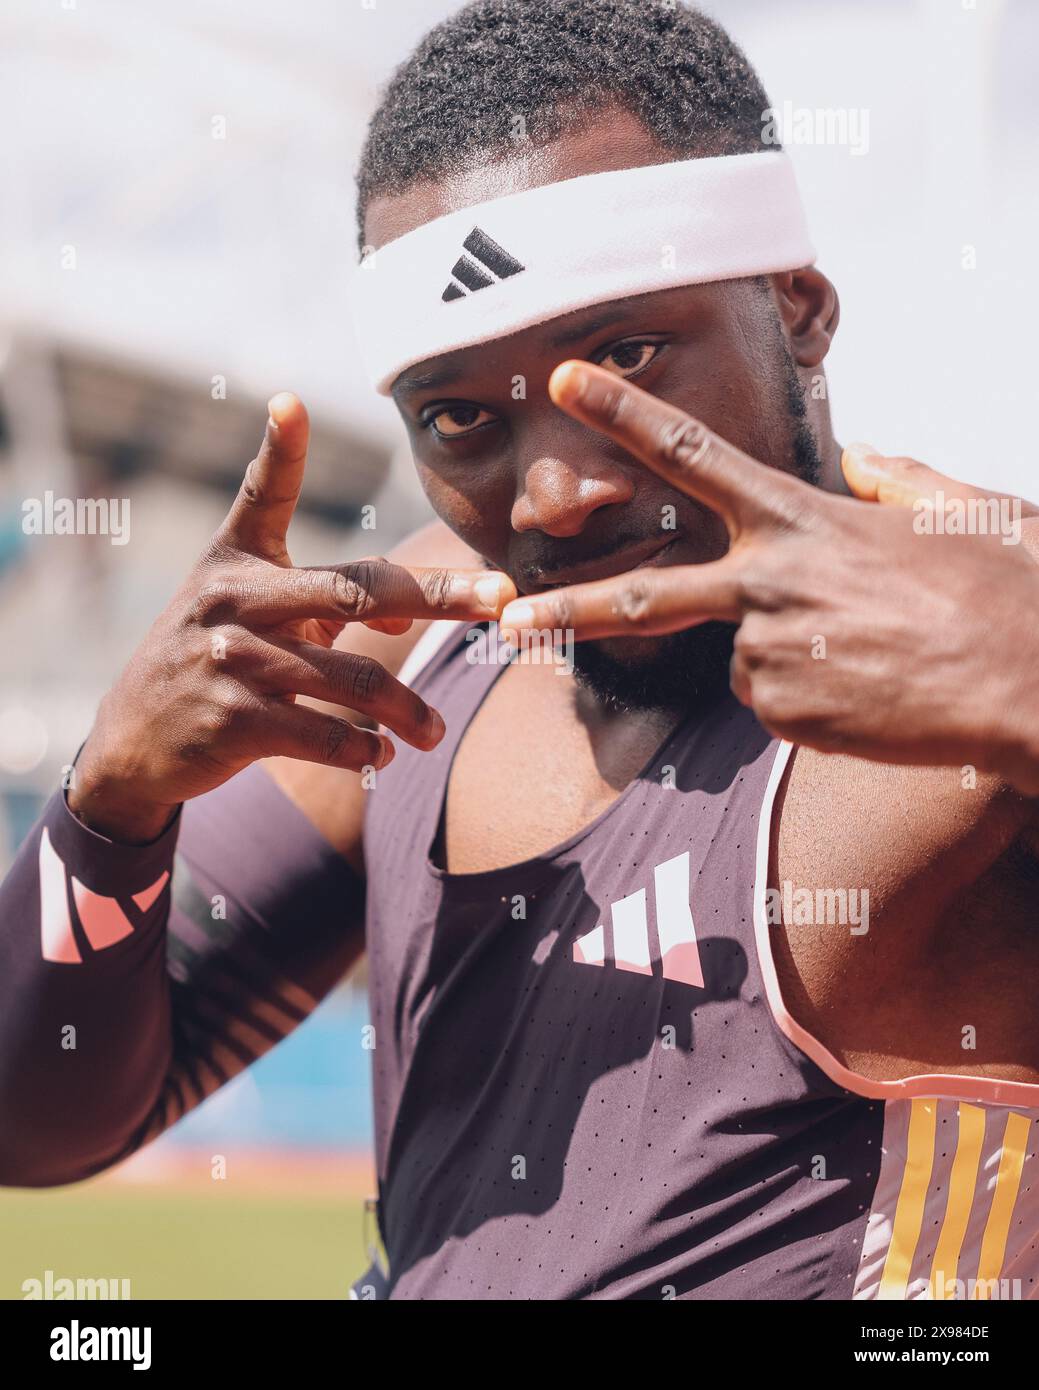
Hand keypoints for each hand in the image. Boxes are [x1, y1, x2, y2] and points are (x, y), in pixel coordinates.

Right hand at [71, 393, 514, 841]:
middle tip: (502, 599)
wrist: (135, 741)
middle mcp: (234, 600)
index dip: (280, 449)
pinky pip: (325, 734)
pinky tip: (379, 758)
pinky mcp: (233, 721)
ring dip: (407, 711)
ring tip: (434, 732)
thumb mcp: (249, 611)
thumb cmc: (213, 660)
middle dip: (440, 596)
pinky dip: (363, 751)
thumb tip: (411, 621)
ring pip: (354, 679)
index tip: (291, 402)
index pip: (262, 494)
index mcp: (238, 562)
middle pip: (359, 592)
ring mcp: (232, 660)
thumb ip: (328, 603)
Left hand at [500, 361, 1038, 793]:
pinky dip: (810, 696)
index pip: (693, 453)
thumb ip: (899, 478)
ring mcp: (772, 653)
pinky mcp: (785, 712)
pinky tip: (871, 690)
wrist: (1033, 687)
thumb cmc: (1012, 592)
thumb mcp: (964, 508)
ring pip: (744, 653)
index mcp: (802, 518)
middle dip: (569, 608)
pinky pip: (773, 698)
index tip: (565, 382)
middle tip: (503, 615)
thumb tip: (864, 456)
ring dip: (791, 655)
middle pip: (649, 596)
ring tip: (874, 653)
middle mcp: (769, 584)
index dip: (624, 413)